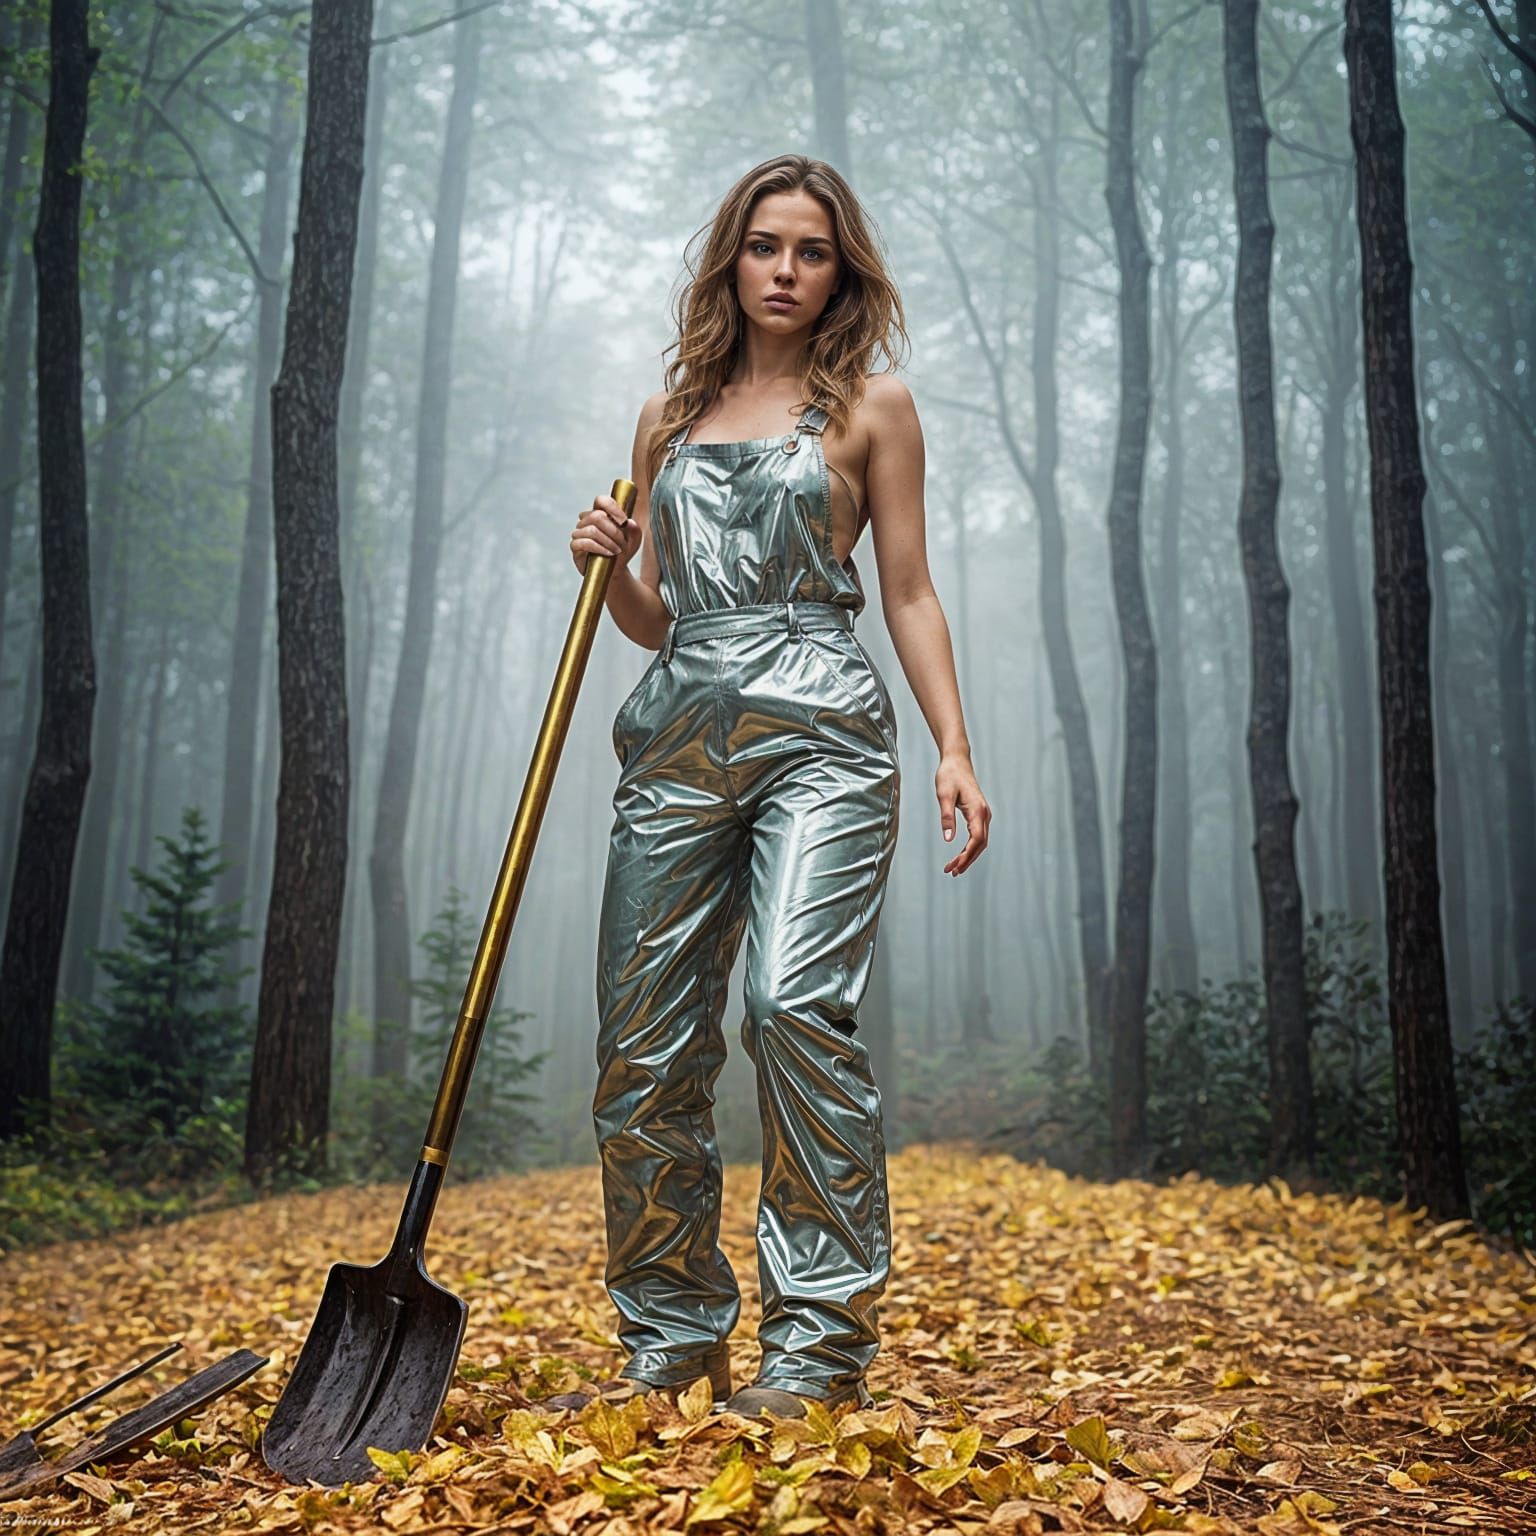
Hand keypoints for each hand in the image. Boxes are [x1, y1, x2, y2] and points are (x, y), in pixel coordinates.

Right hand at [571, 493, 640, 575]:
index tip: (623, 520)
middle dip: (613, 531)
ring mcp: (580, 533)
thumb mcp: (634, 540)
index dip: (611, 507)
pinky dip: (599, 548)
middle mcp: (587, 521)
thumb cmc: (622, 551)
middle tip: (622, 542)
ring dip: (608, 541)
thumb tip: (628, 522)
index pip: (600, 501)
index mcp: (600, 513)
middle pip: (596, 516)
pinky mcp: (576, 546)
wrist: (615, 571)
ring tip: (617, 550)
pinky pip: (584, 543)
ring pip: (591, 530)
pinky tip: (608, 553)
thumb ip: (634, 529)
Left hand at [936, 751, 989, 875]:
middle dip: (967, 860)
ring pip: (980, 841)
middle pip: (980, 844)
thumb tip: (949, 839)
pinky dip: (970, 847)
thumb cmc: (949, 776)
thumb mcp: (944, 795)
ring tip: (954, 868)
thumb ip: (947, 817)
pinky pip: (978, 835)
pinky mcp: (979, 814)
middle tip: (952, 872)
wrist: (957, 761)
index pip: (977, 839)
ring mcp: (983, 814)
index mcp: (978, 810)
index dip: (967, 855)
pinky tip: (960, 855)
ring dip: (968, 856)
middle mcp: (984, 814)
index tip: (955, 866)